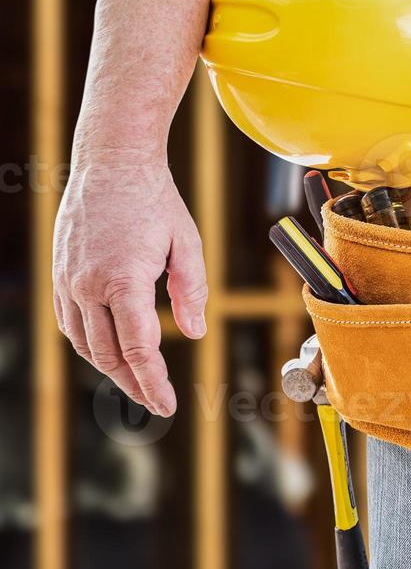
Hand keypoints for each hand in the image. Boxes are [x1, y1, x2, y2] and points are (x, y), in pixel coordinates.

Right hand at [53, 161, 205, 415]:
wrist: (112, 163)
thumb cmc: (156, 200)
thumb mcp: (187, 244)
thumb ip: (191, 292)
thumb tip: (192, 334)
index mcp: (123, 280)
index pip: (137, 348)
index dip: (152, 382)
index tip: (166, 405)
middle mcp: (88, 285)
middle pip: (108, 353)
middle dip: (133, 383)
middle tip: (155, 402)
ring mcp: (68, 280)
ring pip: (84, 342)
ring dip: (109, 367)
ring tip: (136, 382)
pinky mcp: (60, 273)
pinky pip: (70, 321)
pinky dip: (89, 343)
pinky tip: (108, 350)